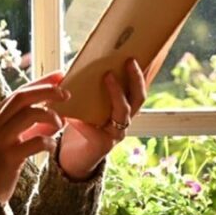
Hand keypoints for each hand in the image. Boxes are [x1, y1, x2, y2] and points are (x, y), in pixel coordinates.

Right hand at [0, 72, 67, 203]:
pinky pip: (34, 142)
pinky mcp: (8, 157)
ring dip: (50, 116)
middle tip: (67, 94)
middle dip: (47, 92)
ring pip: (29, 115)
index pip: (20, 91)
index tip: (61, 75)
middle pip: (23, 97)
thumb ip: (25, 121)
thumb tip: (52, 107)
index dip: (41, 82)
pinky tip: (51, 146)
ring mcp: (0, 139)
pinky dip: (47, 141)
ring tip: (61, 123)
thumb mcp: (8, 135)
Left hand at [58, 58, 146, 179]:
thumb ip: (88, 88)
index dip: (143, 75)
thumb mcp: (87, 104)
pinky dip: (82, 122)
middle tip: (128, 61)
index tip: (142, 56)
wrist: (72, 157)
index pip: (138, 89)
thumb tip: (80, 63)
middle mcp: (125, 121)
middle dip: (135, 78)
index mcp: (123, 109)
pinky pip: (95, 131)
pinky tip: (72, 115)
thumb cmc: (81, 126)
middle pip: (138, 98)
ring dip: (116, 92)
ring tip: (107, 77)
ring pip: (124, 111)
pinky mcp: (103, 145)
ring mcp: (116, 134)